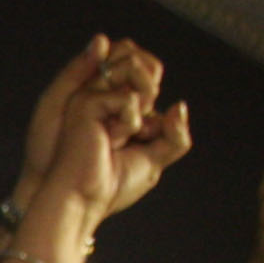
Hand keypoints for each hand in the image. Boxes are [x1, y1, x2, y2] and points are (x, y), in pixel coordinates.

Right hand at [3, 37, 190, 262]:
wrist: (84, 200)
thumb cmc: (113, 184)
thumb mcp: (156, 158)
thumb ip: (174, 134)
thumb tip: (179, 105)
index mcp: (113, 106)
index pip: (150, 75)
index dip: (156, 97)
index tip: (143, 135)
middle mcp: (101, 95)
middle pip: (145, 63)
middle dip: (153, 91)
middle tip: (139, 131)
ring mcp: (93, 96)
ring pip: (135, 67)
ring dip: (144, 102)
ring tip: (128, 132)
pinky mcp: (87, 102)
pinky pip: (130, 99)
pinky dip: (131, 123)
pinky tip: (110, 139)